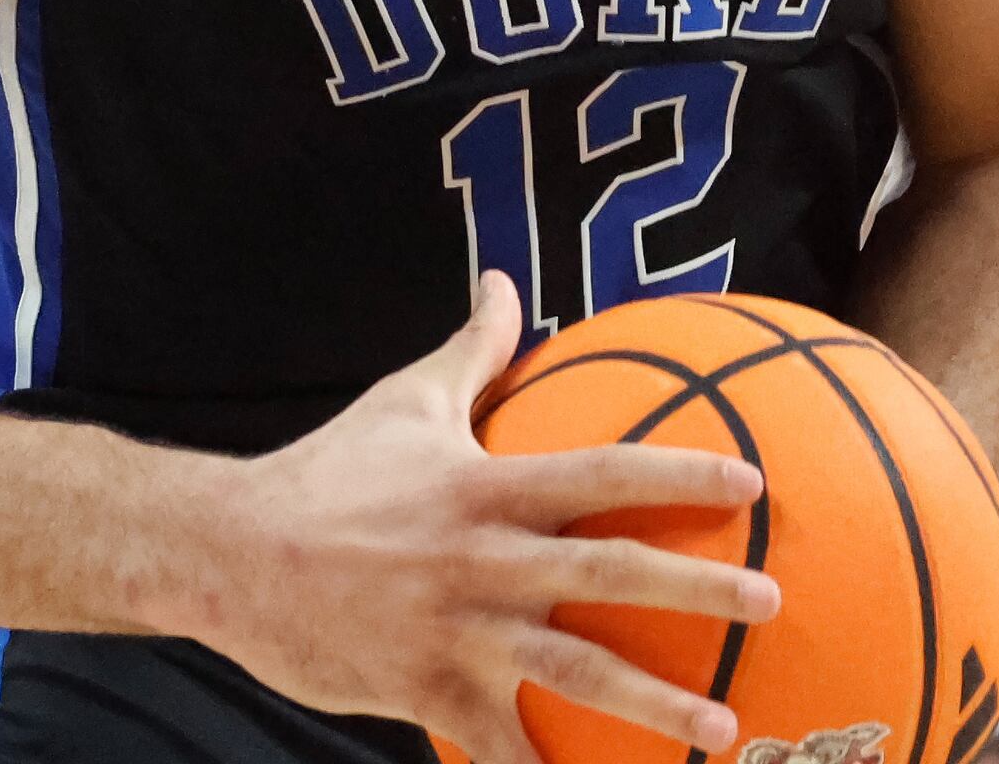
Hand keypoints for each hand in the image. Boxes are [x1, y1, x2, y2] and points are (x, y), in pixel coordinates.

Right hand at [191, 274, 779, 763]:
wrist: (227, 555)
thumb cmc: (327, 473)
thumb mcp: (405, 401)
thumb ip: (473, 349)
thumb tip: (504, 280)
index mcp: (490, 487)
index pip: (605, 472)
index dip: (680, 473)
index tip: (753, 482)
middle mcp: (486, 559)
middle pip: (612, 572)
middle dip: (699, 587)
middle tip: (771, 600)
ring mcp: (459, 631)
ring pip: (576, 670)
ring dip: (656, 703)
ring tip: (724, 728)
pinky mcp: (425, 691)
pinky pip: (498, 745)